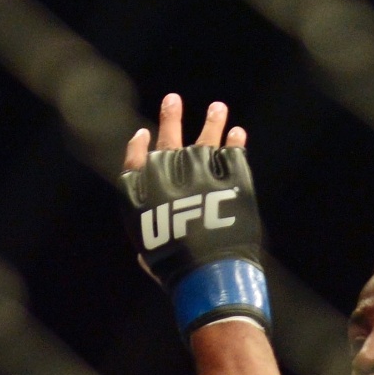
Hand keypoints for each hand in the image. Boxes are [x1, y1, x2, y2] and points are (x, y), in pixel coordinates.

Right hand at [121, 94, 268, 336]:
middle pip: (168, 140)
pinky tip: (238, 133)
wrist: (209, 273)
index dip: (138, 148)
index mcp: (145, 193)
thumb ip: (148, 237)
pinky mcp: (231, 175)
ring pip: (205, 138)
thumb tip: (145, 249)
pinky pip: (233, 152)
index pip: (135, 162)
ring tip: (218, 108)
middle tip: (173, 101)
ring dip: (211, 121)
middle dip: (170, 119)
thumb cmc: (175, 270)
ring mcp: (202, 171)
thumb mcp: (149, 254)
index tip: (143, 135)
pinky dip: (235, 141)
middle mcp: (170, 175)